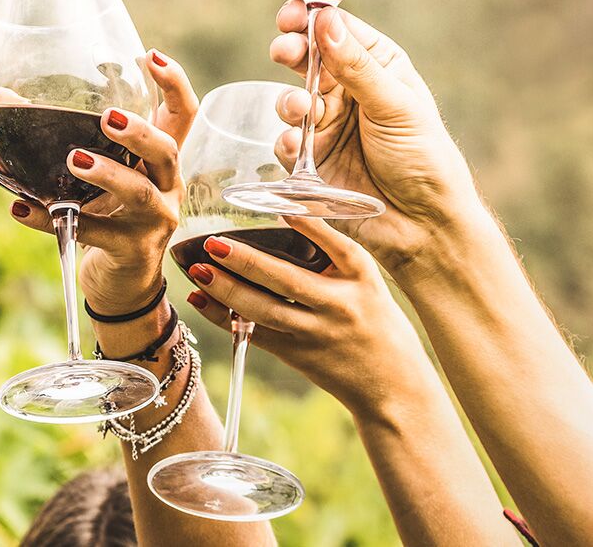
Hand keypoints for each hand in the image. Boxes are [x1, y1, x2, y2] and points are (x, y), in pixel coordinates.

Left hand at [10, 50, 197, 315]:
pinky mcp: (130, 252)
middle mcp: (167, 186)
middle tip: (107, 118)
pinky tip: (20, 208)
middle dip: (140, 133)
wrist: (123, 285)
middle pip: (167, 151)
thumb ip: (60, 136)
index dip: (174, 85)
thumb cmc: (108, 215)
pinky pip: (90, 233)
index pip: (184, 115)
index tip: (152, 57)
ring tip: (74, 160)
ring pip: (139, 193)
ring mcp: (153, 222)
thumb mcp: (96, 175)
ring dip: (108, 174)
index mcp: (161, 160)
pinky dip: (50, 219)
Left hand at [186, 216, 429, 417]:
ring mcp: (315, 333)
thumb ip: (332, 254)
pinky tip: (200, 298)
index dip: (310, 225)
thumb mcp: (367, 282)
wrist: (393, 386)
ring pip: (264, 311)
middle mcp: (338, 305)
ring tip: (198, 270)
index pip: (338, 246)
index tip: (283, 205)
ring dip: (227, 291)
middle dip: (246, 261)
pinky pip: (254, 333)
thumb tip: (285, 214)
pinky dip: (223, 317)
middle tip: (214, 243)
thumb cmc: (376, 322)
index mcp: (361, 278)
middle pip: (286, 281)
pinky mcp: (296, 355)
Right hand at [270, 0, 482, 268]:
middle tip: (283, 51)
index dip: (310, 19)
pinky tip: (297, 146)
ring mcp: (327, 127)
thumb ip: (356, 66)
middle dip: (291, 52)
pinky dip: (287, 142)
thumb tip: (325, 19)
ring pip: (291, 100)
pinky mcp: (310, 162)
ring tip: (300, 110)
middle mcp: (348, 92)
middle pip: (307, 60)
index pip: (337, 31)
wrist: (423, 226)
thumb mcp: (395, 106)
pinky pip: (286, 144)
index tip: (290, 15)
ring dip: (289, 101)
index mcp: (378, 67)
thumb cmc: (424, 159)